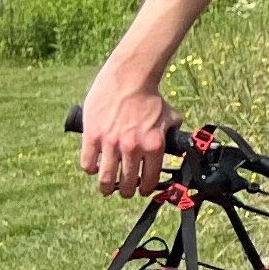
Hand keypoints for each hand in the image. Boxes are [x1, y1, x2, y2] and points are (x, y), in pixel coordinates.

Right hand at [76, 70, 173, 196]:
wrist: (129, 78)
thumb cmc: (150, 97)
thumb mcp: (170, 118)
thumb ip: (173, 135)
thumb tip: (181, 147)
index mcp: (153, 146)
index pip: (150, 180)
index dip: (146, 189)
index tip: (143, 190)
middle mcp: (132, 148)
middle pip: (127, 184)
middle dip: (126, 191)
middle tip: (124, 191)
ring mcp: (110, 143)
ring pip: (105, 179)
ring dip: (106, 187)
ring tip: (107, 188)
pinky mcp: (92, 136)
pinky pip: (88, 163)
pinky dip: (90, 169)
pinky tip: (94, 168)